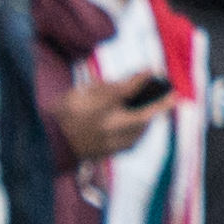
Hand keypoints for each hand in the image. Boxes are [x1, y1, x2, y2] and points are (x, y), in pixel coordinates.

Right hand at [52, 73, 166, 163]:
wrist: (50, 143)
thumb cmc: (63, 113)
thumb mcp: (80, 93)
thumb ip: (106, 88)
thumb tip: (130, 81)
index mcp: (97, 108)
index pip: (125, 90)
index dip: (141, 79)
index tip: (152, 71)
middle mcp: (107, 127)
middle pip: (143, 116)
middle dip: (161, 105)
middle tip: (174, 95)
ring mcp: (111, 142)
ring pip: (141, 130)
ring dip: (150, 118)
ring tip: (157, 109)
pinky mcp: (111, 152)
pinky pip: (133, 140)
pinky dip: (140, 130)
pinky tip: (142, 124)